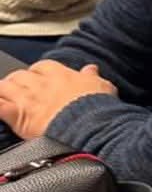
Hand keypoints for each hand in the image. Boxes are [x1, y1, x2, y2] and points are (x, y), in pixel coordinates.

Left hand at [0, 61, 115, 139]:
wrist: (89, 125)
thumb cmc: (96, 107)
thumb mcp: (102, 87)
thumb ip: (92, 77)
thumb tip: (92, 69)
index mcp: (60, 74)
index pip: (42, 66)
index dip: (39, 73)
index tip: (41, 79)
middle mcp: (40, 83)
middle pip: (19, 75)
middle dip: (17, 82)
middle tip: (20, 91)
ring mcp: (26, 98)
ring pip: (3, 87)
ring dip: (3, 92)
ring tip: (6, 99)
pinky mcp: (17, 115)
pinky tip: (0, 109)